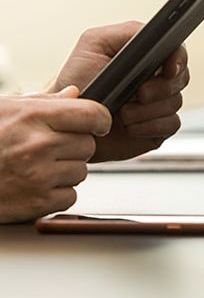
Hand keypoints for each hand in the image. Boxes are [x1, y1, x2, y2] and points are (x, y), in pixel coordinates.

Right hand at [0, 86, 110, 222]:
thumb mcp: (4, 109)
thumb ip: (44, 101)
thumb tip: (75, 93)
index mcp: (33, 116)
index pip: (92, 114)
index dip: (100, 119)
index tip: (98, 123)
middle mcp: (39, 145)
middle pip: (89, 145)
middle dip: (75, 146)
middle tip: (51, 148)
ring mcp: (38, 176)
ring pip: (82, 171)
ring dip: (66, 171)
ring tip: (36, 166)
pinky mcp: (36, 203)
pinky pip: (70, 196)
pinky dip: (57, 194)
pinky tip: (34, 185)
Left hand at [49, 21, 188, 161]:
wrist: (67, 121)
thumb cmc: (78, 80)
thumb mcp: (95, 43)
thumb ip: (128, 31)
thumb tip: (155, 34)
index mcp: (147, 56)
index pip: (177, 52)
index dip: (179, 59)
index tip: (169, 68)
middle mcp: (157, 79)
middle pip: (182, 78)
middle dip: (162, 87)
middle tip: (139, 93)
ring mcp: (159, 104)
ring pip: (175, 103)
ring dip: (148, 110)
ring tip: (123, 112)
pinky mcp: (158, 128)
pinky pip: (171, 124)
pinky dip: (150, 126)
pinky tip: (130, 126)